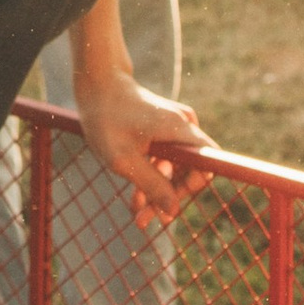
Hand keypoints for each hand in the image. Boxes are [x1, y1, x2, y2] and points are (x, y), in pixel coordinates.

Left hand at [74, 74, 208, 226]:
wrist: (96, 84)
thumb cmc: (106, 119)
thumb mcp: (123, 159)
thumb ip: (151, 185)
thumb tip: (173, 211)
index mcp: (179, 130)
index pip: (207, 163)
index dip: (193, 187)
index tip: (169, 203)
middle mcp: (183, 126)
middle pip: (190, 169)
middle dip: (168, 196)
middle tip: (145, 219)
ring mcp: (174, 127)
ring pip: (176, 167)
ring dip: (158, 190)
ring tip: (137, 213)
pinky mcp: (163, 129)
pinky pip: (166, 158)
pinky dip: (152, 175)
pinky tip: (136, 197)